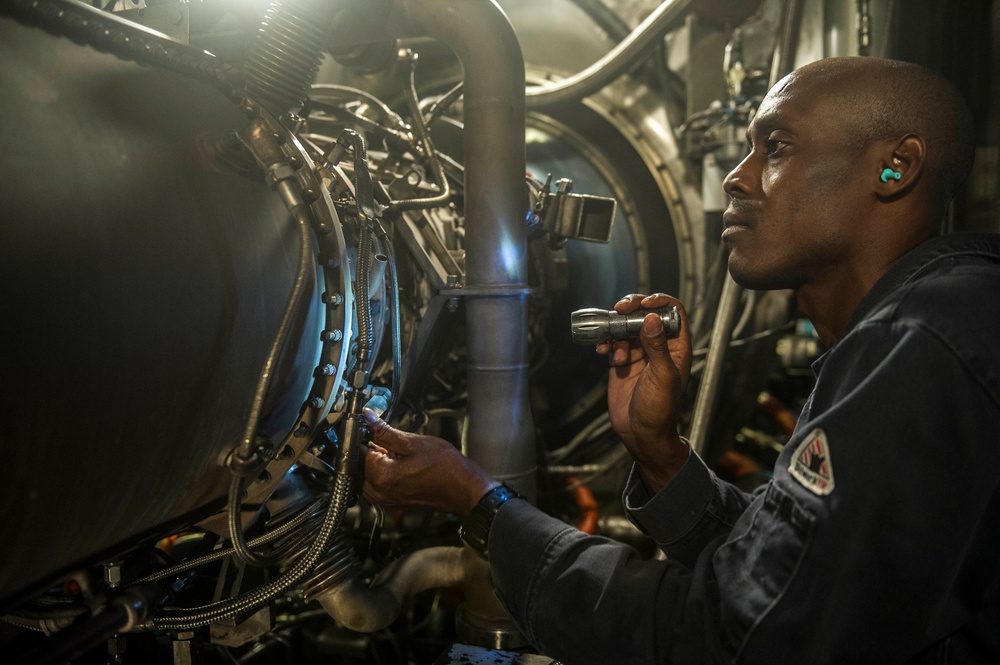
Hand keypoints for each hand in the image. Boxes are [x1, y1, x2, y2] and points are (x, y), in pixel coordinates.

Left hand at [362, 410, 497, 516]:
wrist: (463, 489)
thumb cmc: (445, 468)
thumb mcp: (413, 442)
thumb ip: (385, 431)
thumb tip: (367, 418)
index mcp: (380, 476)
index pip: (356, 451)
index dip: (361, 435)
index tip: (368, 425)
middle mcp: (378, 492)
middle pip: (358, 466)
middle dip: (366, 448)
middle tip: (382, 435)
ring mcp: (384, 500)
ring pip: (366, 475)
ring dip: (374, 460)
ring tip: (393, 448)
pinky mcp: (392, 502)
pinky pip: (376, 484)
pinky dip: (381, 471)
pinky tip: (396, 461)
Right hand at [595, 293, 691, 492]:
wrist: (640, 433)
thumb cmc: (660, 410)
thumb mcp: (662, 377)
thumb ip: (658, 347)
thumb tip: (652, 319)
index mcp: (676, 347)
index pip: (673, 313)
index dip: (661, 302)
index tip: (645, 302)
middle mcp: (658, 346)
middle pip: (646, 314)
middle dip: (632, 309)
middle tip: (620, 309)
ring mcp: (639, 353)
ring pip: (627, 326)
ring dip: (617, 330)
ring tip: (613, 348)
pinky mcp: (622, 361)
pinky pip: (613, 342)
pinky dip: (607, 342)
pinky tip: (604, 352)